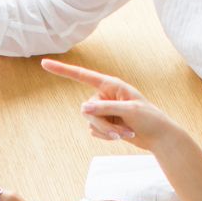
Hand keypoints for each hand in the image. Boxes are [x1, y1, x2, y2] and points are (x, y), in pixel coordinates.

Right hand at [40, 59, 189, 154]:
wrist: (158, 137)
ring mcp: (103, 110)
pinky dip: (107, 136)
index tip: (44, 63)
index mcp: (110, 85)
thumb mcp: (129, 110)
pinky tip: (122, 136)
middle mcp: (104, 96)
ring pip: (90, 123)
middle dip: (101, 123)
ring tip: (126, 134)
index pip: (82, 76)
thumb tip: (83, 109)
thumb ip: (105, 108)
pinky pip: (94, 132)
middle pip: (86, 110)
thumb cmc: (149, 118)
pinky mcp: (104, 124)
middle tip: (119, 133)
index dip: (63, 70)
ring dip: (107, 132)